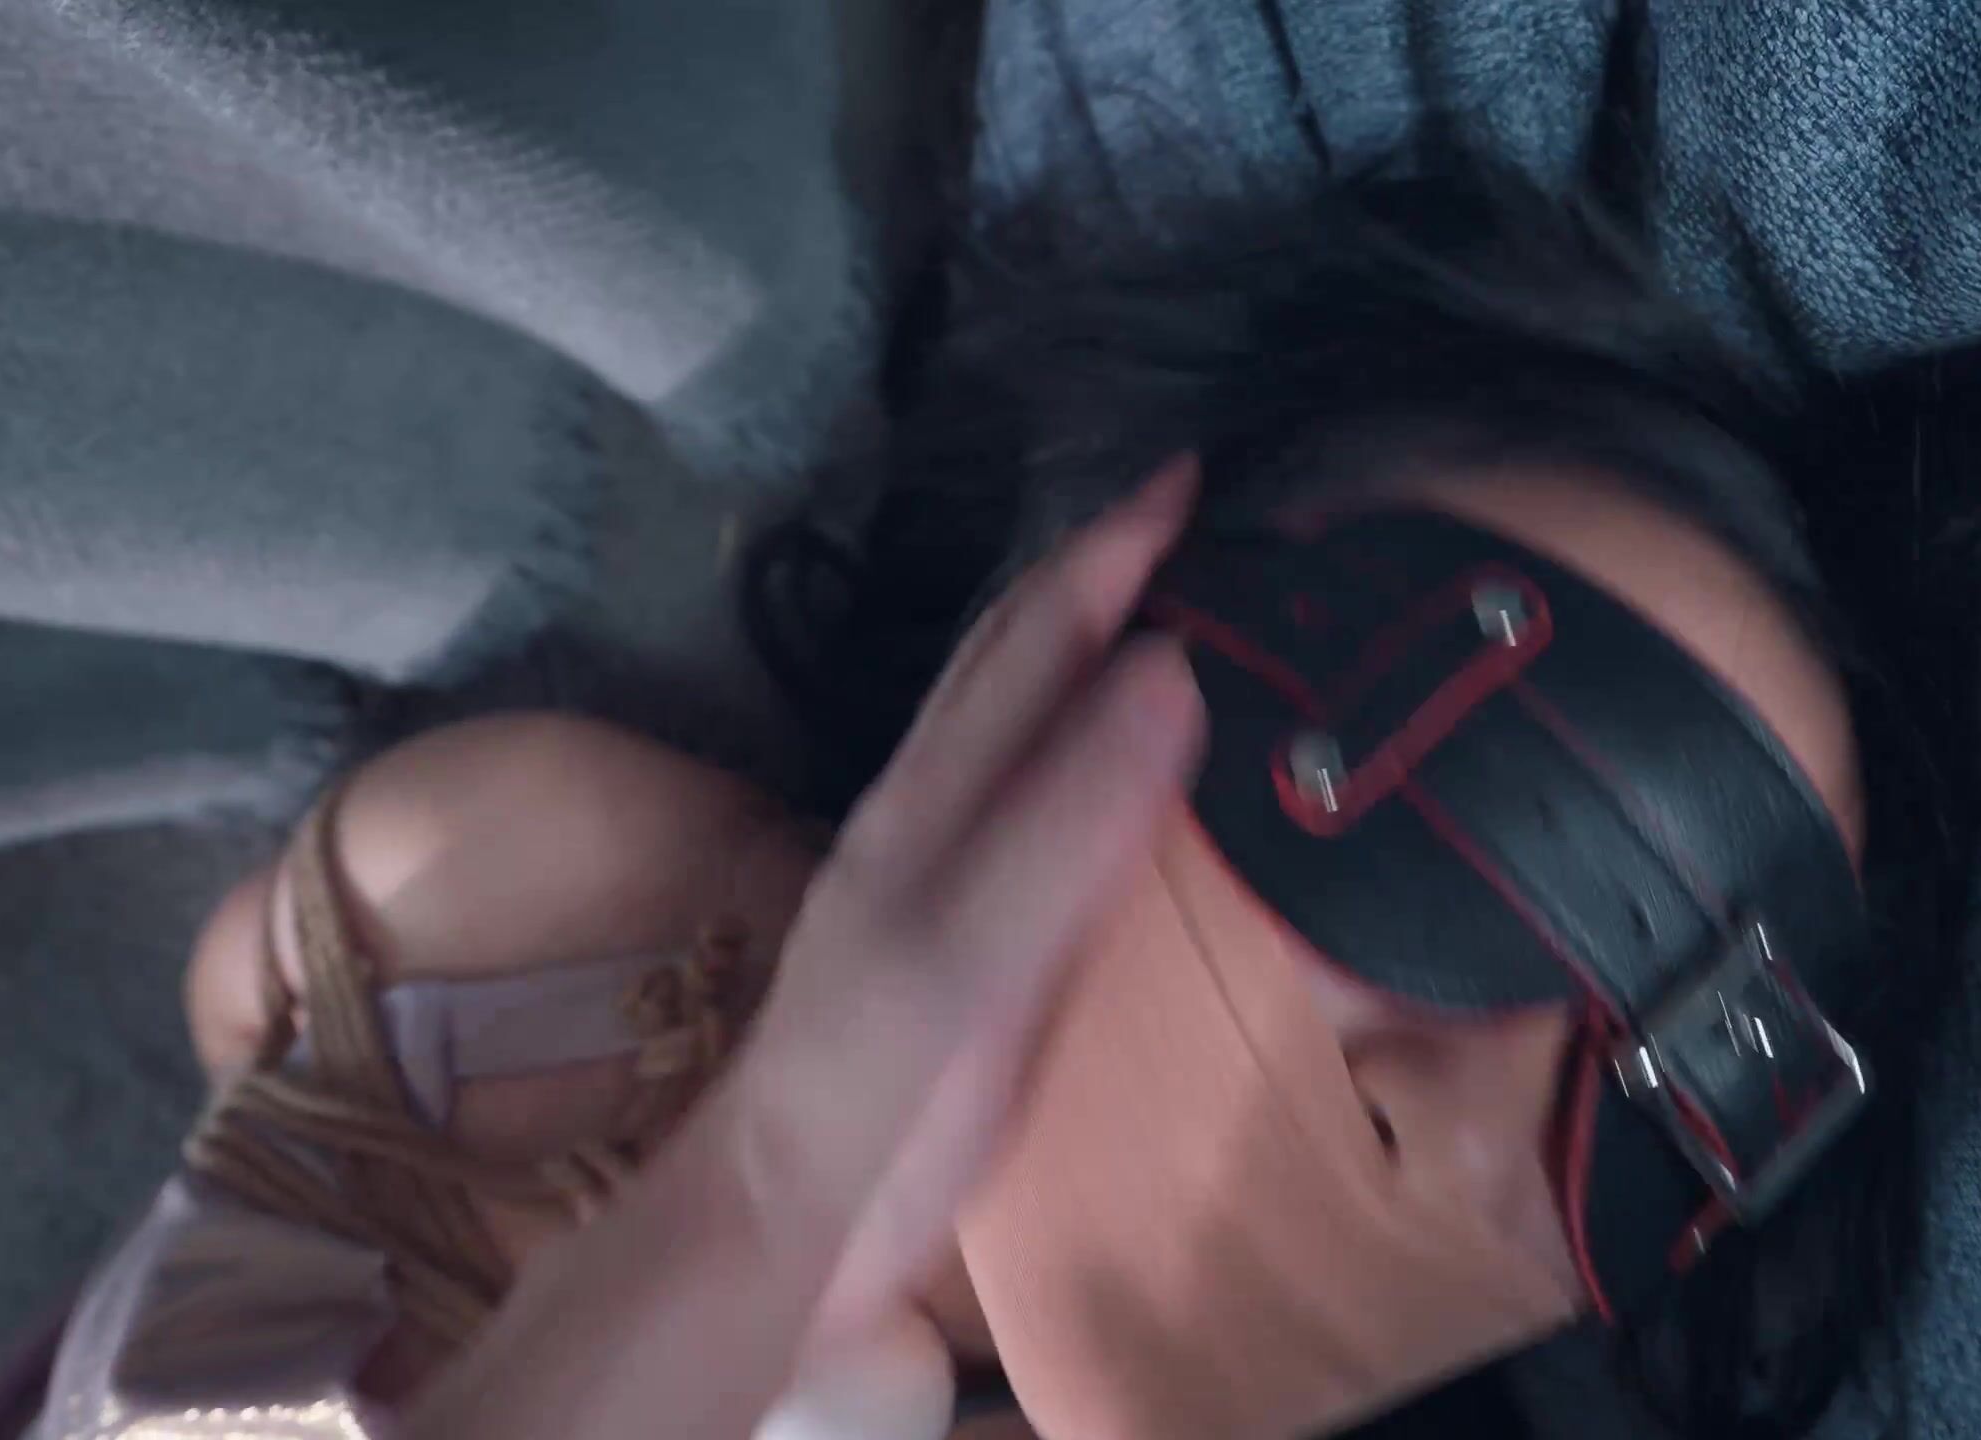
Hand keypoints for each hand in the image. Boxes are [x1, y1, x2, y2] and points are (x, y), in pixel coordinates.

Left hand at [400, 460, 1204, 1439]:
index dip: (1112, 551)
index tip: (1195, 472)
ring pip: (1017, 720)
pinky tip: (1119, 767)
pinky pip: (1037, 801)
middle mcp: (934, 809)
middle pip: (1018, 658)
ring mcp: (943, 869)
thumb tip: (1174, 669)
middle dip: (1102, 571)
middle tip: (1195, 511)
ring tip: (1170, 601)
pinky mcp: (968, 935)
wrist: (785, 1217)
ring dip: (1087, 643)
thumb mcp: (973, 957)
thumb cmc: (876, 1090)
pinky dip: (1088, 745)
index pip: (1038, 638)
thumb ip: (1069, 822)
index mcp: (935, 796)